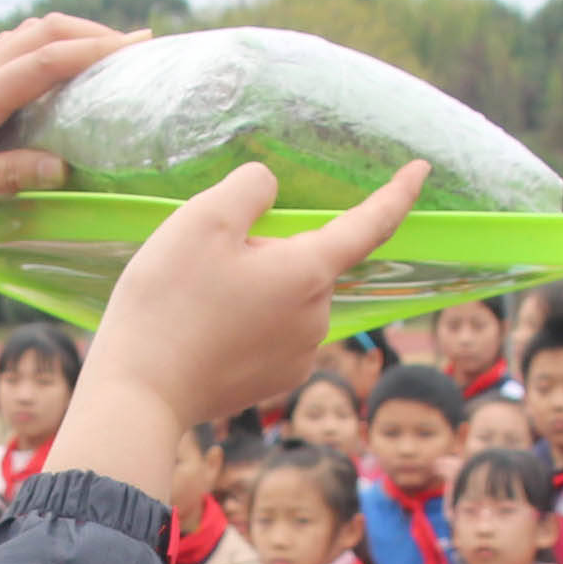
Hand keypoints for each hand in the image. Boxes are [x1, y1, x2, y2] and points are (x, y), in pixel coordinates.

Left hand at [0, 14, 144, 270]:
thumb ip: (6, 174)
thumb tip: (63, 166)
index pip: (46, 62)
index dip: (96, 52)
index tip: (140, 47)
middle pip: (39, 34)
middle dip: (91, 34)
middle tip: (135, 47)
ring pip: (23, 40)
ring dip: (66, 38)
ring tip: (105, 55)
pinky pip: (8, 59)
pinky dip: (42, 54)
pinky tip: (55, 78)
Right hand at [42, 158, 432, 501]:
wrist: (140, 394)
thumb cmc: (169, 302)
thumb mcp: (201, 220)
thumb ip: (249, 189)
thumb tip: (269, 190)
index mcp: (309, 272)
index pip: (370, 224)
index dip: (398, 193)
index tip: (421, 169)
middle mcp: (318, 317)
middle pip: (306, 259)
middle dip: (268, 248)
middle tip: (206, 262)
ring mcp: (299, 355)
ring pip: (287, 295)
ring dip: (255, 284)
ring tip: (197, 300)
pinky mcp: (277, 380)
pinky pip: (273, 330)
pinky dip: (248, 319)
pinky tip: (203, 329)